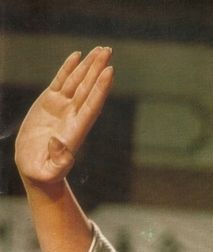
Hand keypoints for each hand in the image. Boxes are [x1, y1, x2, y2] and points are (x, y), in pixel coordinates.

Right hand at [15, 47, 113, 185]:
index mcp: (75, 130)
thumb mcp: (49, 171)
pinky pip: (62, 82)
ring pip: (78, 82)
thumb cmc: (43, 173)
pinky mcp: (50, 103)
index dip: (100, 89)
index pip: (91, 105)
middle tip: (108, 50)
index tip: (109, 72)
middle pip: (88, 89)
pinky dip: (69, 69)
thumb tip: (60, 144)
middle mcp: (72, 116)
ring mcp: (62, 108)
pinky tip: (77, 56)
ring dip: (88, 66)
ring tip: (99, 49)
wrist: (36, 169)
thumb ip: (58, 161)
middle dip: (98, 70)